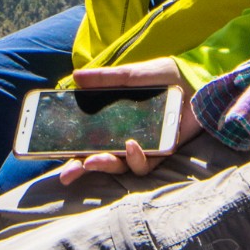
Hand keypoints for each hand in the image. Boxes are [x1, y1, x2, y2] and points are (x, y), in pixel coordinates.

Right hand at [57, 59, 197, 185]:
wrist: (197, 79)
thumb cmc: (164, 76)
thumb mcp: (130, 75)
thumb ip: (105, 79)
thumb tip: (75, 77)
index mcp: (116, 120)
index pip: (89, 137)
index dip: (71, 148)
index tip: (52, 152)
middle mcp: (127, 136)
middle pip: (100, 157)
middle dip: (81, 168)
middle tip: (66, 175)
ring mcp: (144, 147)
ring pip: (120, 166)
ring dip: (105, 165)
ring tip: (92, 160)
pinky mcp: (162, 152)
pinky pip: (146, 164)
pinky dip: (136, 158)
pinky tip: (131, 145)